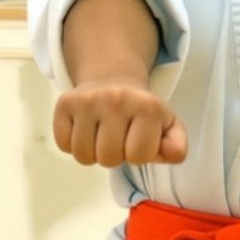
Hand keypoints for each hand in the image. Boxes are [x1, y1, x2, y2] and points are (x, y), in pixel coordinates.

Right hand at [53, 77, 187, 167]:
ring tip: (102, 136)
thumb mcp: (168, 126)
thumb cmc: (142, 112)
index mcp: (147, 106)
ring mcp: (88, 100)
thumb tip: (172, 154)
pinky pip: (63, 145)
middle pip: (108, 159)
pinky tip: (86, 129)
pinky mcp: (64, 103)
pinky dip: (73, 144)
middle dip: (115, 156)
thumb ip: (176, 145)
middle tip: (119, 139)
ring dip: (93, 153)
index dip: (139, 155)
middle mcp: (116, 99)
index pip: (139, 156)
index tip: (139, 140)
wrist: (112, 80)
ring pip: (83, 156)